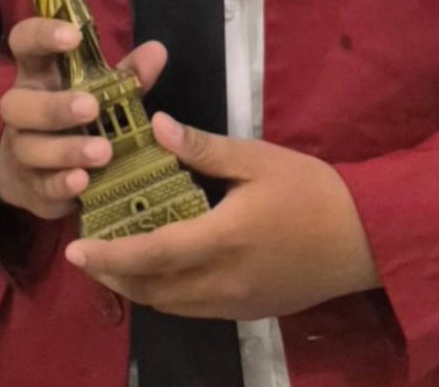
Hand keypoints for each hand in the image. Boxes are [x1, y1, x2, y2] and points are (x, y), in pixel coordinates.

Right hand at [0, 18, 165, 220]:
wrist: (42, 172)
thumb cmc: (79, 117)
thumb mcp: (104, 91)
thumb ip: (128, 74)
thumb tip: (157, 50)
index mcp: (38, 74)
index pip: (24, 42)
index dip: (42, 34)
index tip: (73, 36)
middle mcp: (21, 109)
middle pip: (16, 103)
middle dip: (54, 106)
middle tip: (91, 107)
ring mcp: (21, 149)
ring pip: (29, 147)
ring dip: (66, 149)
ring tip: (103, 152)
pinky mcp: (30, 186)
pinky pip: (40, 186)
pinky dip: (61, 184)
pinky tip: (83, 182)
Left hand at [65, 113, 379, 317]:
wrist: (363, 240)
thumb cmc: (311, 191)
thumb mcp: (258, 158)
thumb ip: (204, 148)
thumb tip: (156, 126)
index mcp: (220, 240)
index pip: (150, 254)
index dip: (108, 255)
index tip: (75, 248)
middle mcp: (220, 282)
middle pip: (150, 290)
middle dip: (111, 275)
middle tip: (85, 250)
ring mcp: (232, 304)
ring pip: (167, 305)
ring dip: (135, 287)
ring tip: (114, 259)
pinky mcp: (245, 312)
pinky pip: (190, 309)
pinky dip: (164, 294)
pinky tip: (160, 269)